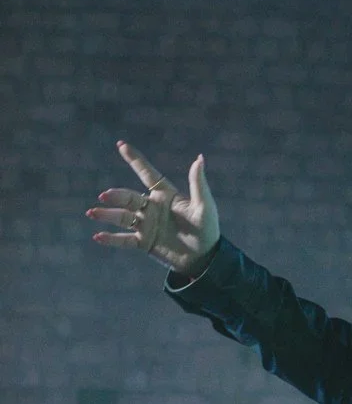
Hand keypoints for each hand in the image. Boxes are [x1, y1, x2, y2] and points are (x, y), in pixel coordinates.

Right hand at [86, 141, 220, 275]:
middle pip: (130, 198)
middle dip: (116, 196)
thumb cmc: (207, 230)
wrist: (204, 258)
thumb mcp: (204, 206)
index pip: (148, 174)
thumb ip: (198, 184)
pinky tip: (98, 236)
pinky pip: (124, 240)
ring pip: (122, 217)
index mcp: (165, 195)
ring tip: (92, 213)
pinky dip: (111, 239)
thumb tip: (199, 158)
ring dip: (107, 215)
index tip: (121, 145)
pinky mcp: (144, 242)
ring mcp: (146, 225)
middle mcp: (152, 207)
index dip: (135, 160)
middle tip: (105, 195)